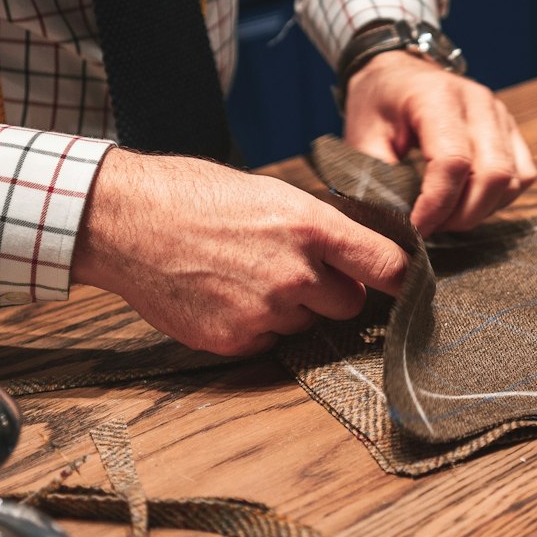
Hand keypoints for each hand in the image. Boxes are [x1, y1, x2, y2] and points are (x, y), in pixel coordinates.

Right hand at [71, 148, 408, 354]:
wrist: (125, 221)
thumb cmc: (193, 196)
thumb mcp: (270, 194)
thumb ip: (317, 231)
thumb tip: (354, 259)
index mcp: (310, 226)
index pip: (386, 266)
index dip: (403, 279)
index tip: (411, 287)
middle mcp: (295, 274)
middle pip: (350, 303)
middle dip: (332, 291)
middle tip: (293, 268)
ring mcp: (265, 312)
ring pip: (305, 323)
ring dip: (289, 308)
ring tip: (243, 274)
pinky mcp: (235, 340)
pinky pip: (267, 341)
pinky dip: (254, 325)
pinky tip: (222, 295)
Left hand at [343, 52, 536, 234]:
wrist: (396, 72)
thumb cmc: (378, 104)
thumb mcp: (362, 137)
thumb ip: (378, 178)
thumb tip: (397, 222)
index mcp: (437, 97)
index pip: (453, 162)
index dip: (436, 205)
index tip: (415, 227)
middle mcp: (477, 102)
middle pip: (492, 175)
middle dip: (462, 215)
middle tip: (431, 226)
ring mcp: (500, 114)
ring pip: (512, 180)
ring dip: (481, 210)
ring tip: (447, 215)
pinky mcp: (510, 129)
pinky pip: (522, 175)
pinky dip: (500, 199)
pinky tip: (469, 201)